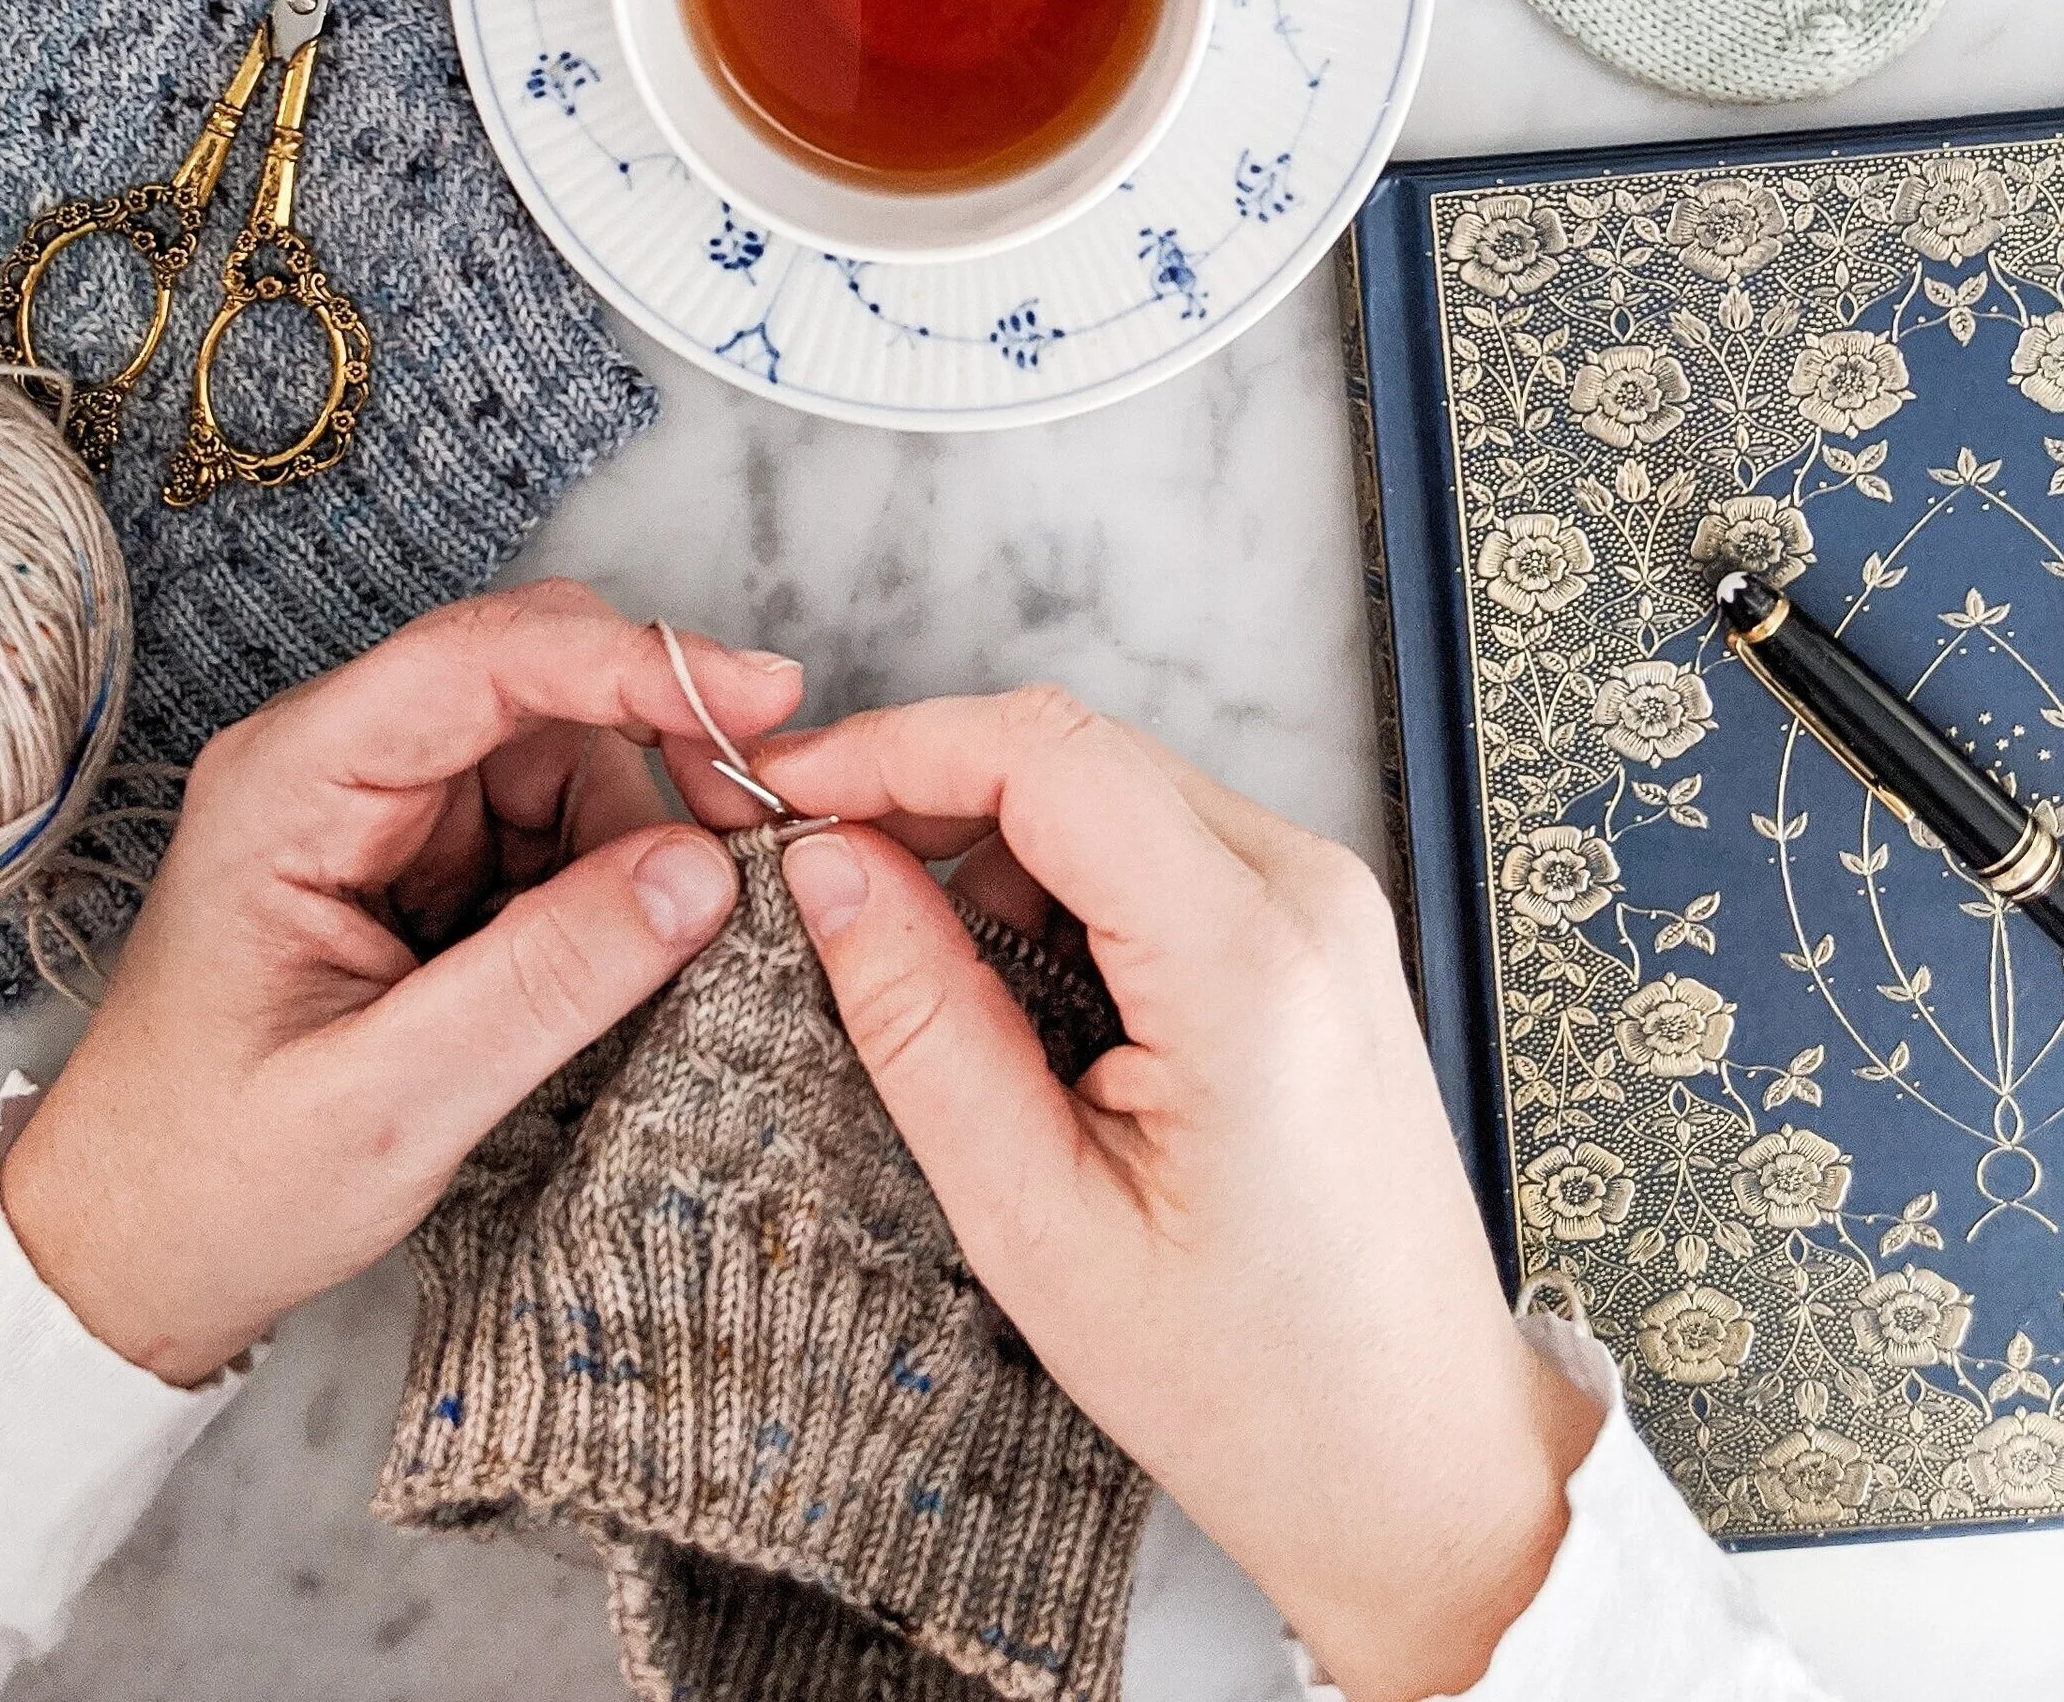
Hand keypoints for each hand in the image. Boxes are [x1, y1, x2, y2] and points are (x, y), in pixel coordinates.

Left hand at [0, 582, 800, 1387]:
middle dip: (654, 750)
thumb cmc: (217, 1181)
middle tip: (748, 850)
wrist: (131, 1251)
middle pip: (539, 688)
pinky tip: (607, 962)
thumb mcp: (391, 1101)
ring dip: (635, 836)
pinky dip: (608, 879)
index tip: (765, 695)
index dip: (632, 662)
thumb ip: (547, 981)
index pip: (480, 661)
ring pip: (565, 756)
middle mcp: (336, 764)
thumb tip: (702, 872)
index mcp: (292, 785)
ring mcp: (381, 809)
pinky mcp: (419, 860)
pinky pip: (553, 823)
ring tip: (646, 961)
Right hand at [730, 693, 1600, 1701]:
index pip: (1045, 755)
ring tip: (945, 996)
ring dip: (997, 850)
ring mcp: (1325, 905)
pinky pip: (1157, 845)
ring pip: (1110, 789)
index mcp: (1248, 959)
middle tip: (819, 882)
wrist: (1421, 1456)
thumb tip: (827, 865)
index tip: (783, 793)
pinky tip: (1033, 1006)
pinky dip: (1064, 887)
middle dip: (929, 792)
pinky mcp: (1316, 932)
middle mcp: (1308, 893)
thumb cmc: (1250, 1381)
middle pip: (1075, 752)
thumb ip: (923, 1020)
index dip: (894, 748)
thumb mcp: (1037, 1221)